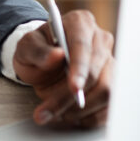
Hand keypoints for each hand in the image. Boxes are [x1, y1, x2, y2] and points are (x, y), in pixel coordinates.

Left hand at [13, 9, 114, 128]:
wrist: (43, 61)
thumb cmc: (36, 50)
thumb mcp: (26, 47)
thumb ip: (37, 50)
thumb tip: (56, 55)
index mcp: (79, 23)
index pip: (83, 46)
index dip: (80, 68)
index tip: (74, 88)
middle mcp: (100, 40)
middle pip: (95, 73)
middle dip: (71, 97)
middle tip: (47, 111)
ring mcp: (110, 62)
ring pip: (106, 91)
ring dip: (79, 109)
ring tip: (55, 113)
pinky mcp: (113, 83)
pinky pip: (109, 106)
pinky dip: (89, 117)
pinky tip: (70, 115)